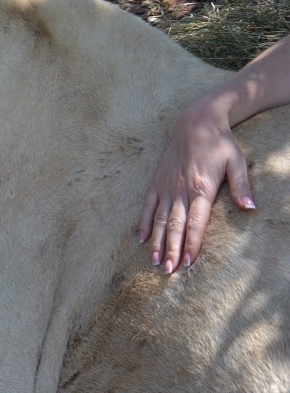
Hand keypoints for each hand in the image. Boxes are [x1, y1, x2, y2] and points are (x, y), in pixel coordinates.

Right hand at [139, 97, 254, 272]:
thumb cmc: (220, 144)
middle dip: (171, 248)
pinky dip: (143, 222)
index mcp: (201, 188)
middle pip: (174, 225)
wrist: (195, 123)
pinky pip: (147, 205)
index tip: (187, 261)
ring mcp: (166, 186)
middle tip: (168, 270)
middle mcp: (181, 190)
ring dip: (156, 241)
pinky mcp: (157, 181)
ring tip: (154, 261)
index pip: (196, 222)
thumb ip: (241, 186)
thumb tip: (250, 208)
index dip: (191, 242)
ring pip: (159, 219)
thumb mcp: (237, 162)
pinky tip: (141, 238)